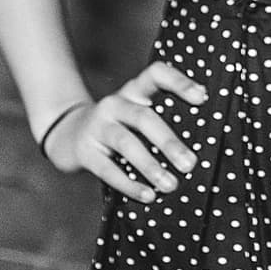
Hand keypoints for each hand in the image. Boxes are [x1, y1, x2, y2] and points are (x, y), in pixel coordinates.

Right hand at [44, 61, 207, 202]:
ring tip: (171, 185)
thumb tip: (199, 147)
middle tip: (190, 164)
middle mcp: (115, 104)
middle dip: (168, 142)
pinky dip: (129, 184)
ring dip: (151, 166)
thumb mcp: (137, 112)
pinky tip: (148, 195)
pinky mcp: (84, 152)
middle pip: (144, 118)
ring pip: (126, 143)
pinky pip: (108, 169)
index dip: (179, 82)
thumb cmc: (120, 125)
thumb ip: (163, 117)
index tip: (202, 98)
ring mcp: (97, 126)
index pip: (156, 74)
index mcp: (134, 90)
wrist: (68, 135)